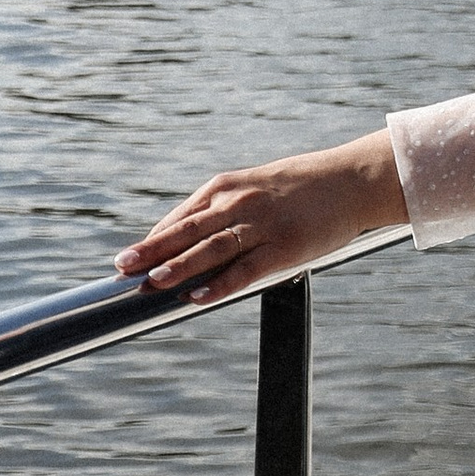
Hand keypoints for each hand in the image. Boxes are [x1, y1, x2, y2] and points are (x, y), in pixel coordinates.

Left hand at [116, 132, 407, 305]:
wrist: (352, 179)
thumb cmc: (302, 187)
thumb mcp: (256, 188)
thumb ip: (224, 211)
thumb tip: (190, 239)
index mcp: (227, 187)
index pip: (180, 218)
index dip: (152, 240)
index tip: (126, 259)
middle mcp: (239, 203)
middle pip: (187, 231)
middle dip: (151, 251)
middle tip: (122, 267)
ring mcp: (261, 225)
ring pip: (211, 249)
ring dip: (178, 266)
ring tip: (151, 282)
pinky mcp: (284, 247)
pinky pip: (246, 269)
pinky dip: (220, 283)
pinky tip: (198, 296)